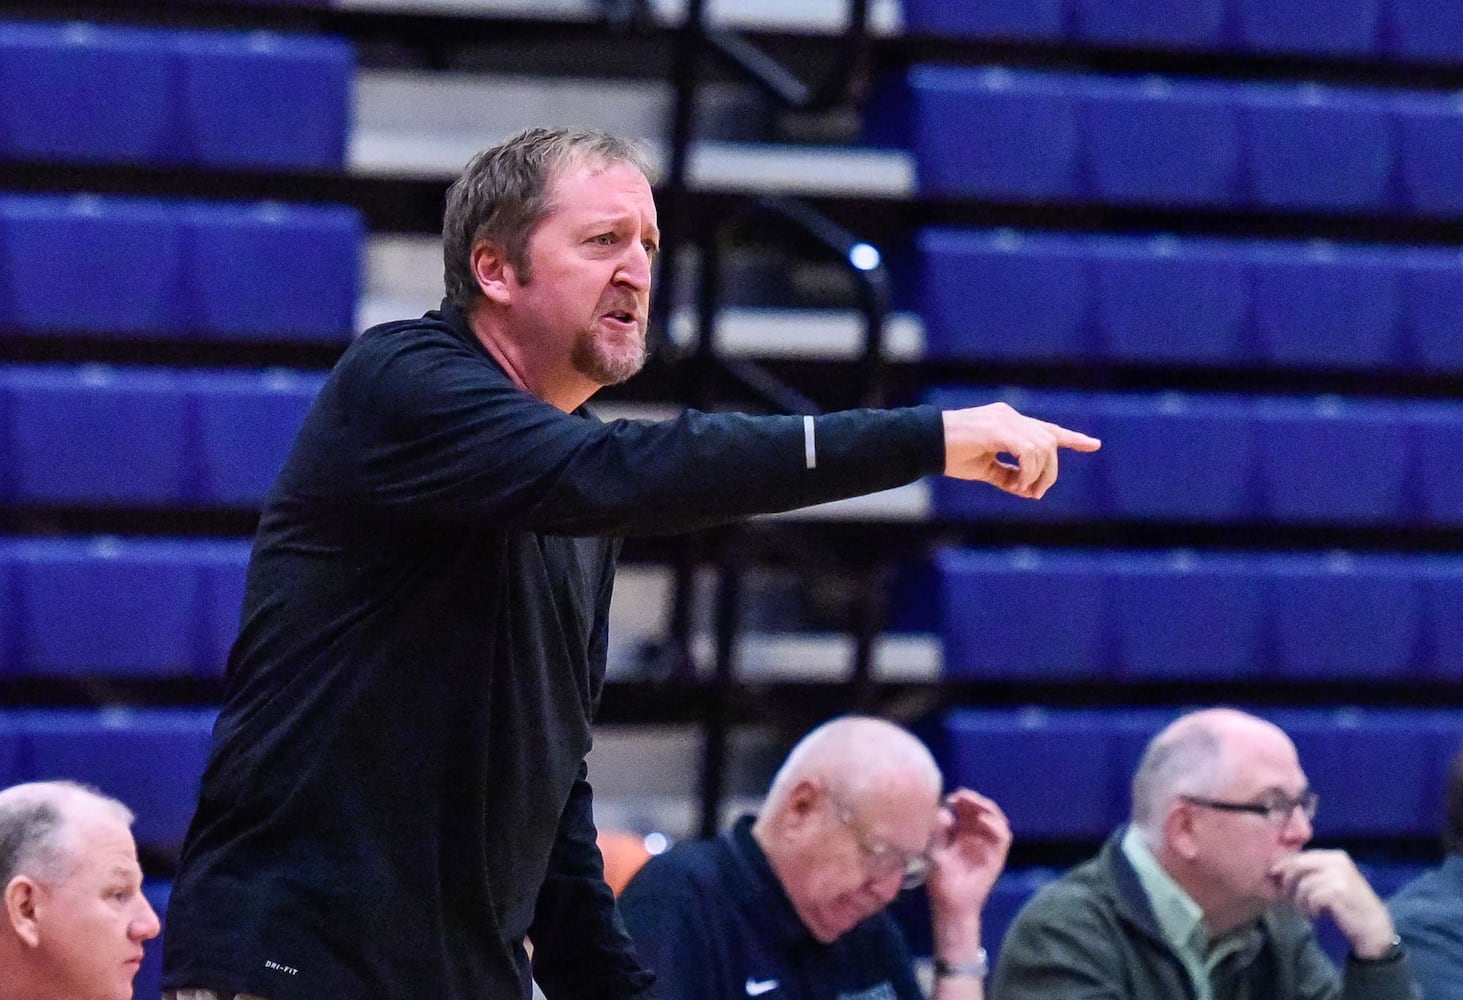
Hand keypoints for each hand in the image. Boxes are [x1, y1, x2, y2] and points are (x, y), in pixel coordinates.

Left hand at [927, 789, 1011, 919]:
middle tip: (962, 796)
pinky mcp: (997, 857)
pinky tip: (982, 819)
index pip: (967, 809)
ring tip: (973, 803)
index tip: (951, 798)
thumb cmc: (939, 879)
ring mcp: (988, 846)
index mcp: (962, 832)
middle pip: (982, 809)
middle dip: (974, 800)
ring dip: (986, 808)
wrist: (950, 904)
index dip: (962, 800)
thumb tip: (943, 811)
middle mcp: (977, 836)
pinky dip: (995, 826)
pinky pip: (1002, 837)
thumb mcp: (934, 851)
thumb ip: (938, 831)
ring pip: (996, 818)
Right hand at [942, 404, 1100, 498]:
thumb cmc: (950, 455)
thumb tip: (1028, 490)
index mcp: (1008, 421)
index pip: (1046, 429)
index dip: (1071, 438)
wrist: (925, 444)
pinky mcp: (998, 429)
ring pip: (1043, 448)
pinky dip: (1028, 470)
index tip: (1094, 445)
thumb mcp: (984, 469)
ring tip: (1021, 489)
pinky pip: (1028, 451)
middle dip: (1050, 472)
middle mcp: (1011, 416)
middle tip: (1034, 493)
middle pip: (1049, 442)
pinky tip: (1016, 483)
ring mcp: (1005, 420)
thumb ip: (1007, 476)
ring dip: (1038, 474)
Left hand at [1270, 850, 1395, 957]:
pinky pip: (1311, 897)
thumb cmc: (1347, 904)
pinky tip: (1316, 915)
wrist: (1373, 926)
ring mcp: (1339, 875)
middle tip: (1288, 896)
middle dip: (1288, 881)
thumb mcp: (1330, 881)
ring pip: (1303, 884)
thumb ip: (1311, 871)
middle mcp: (1338, 861)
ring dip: (1300, 901)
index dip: (1284, 865)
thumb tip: (1279, 868)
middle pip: (1298, 865)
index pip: (1301, 855)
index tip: (1274, 876)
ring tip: (1307, 911)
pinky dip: (1309, 908)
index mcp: (1335, 856)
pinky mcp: (1339, 891)